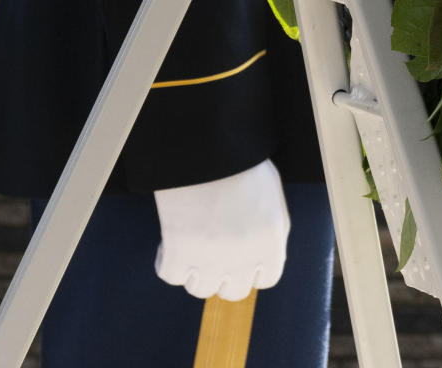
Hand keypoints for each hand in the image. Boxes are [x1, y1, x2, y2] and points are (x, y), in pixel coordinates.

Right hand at [154, 158, 289, 300]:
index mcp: (271, 245)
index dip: (253, 267)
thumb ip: (273, 234)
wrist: (209, 151)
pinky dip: (167, 261)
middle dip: (226, 274)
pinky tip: (171, 242)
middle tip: (216, 251)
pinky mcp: (178, 254)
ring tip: (193, 243)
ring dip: (196, 270)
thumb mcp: (273, 201)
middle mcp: (243, 260)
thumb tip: (264, 261)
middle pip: (234, 291)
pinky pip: (170, 275)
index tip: (242, 254)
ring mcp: (209, 261)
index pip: (267, 279)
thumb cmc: (243, 169)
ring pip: (200, 288)